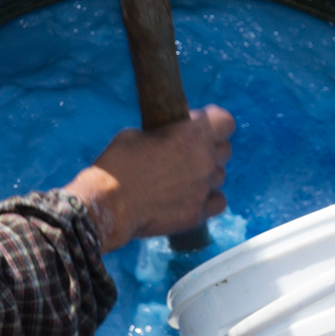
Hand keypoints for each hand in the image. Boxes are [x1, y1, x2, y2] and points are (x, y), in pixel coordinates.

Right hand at [63, 106, 232, 251]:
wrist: (108, 205)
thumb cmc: (118, 165)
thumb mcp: (137, 134)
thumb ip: (164, 133)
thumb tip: (169, 137)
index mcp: (192, 135)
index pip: (225, 122)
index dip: (213, 122)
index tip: (200, 124)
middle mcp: (205, 161)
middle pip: (225, 149)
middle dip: (210, 147)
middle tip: (189, 152)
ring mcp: (204, 189)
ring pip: (220, 176)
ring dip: (207, 174)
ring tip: (184, 178)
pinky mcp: (198, 214)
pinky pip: (218, 201)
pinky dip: (209, 198)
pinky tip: (192, 197)